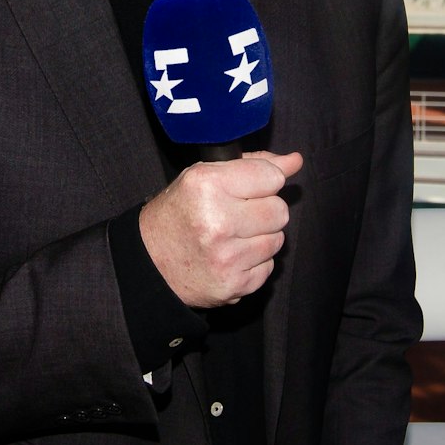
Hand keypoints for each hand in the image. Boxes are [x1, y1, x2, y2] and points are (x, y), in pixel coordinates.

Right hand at [141, 151, 302, 307]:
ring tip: (233, 237)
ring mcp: (226, 257)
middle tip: (238, 214)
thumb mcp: (204, 177)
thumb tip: (295, 161)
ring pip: (278, 239)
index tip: (249, 188)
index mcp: (208, 185)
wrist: (149, 263)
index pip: (272, 177)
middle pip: (279, 210)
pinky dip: (255, 262)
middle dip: (264, 210)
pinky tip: (231, 257)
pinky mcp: (233, 284)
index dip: (264, 181)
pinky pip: (269, 267)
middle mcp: (218, 221)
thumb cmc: (178, 213)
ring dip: (261, 237)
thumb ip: (253, 165)